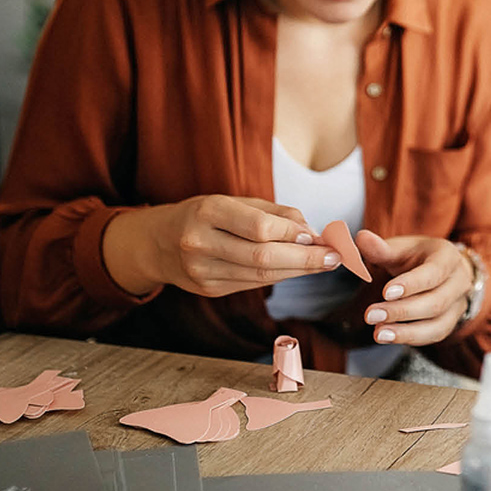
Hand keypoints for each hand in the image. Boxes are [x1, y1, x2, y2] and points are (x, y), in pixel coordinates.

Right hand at [105, 195, 335, 296]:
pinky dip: (280, 277)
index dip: (294, 234)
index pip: (259, 227)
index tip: (320, 235)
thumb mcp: (233, 200)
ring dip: (298, 271)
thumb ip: (273, 213)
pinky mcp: (208, 290)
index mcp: (207, 211)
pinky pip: (252, 284)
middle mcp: (200, 243)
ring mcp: (201, 272)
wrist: (156, 243)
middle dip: (305, 259)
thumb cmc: (203, 214)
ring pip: (261, 276)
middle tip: (334, 257)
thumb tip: (312, 231)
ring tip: (323, 263)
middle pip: (263, 257)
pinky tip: (297, 269)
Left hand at [355, 232, 474, 346]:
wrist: (438, 270)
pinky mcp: (451, 322)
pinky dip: (411, 338)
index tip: (386, 292)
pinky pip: (434, 335)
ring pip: (438, 324)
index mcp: (448, 256)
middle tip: (370, 315)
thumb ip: (381, 247)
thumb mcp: (400, 248)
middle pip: (436, 302)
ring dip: (407, 332)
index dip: (411, 284)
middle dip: (402, 311)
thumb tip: (361, 238)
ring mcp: (458, 304)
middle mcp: (459, 281)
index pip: (434, 272)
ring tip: (378, 333)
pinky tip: (389, 337)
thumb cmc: (416, 257)